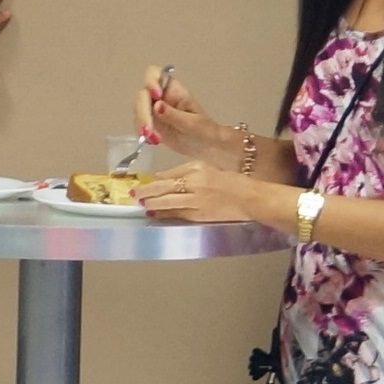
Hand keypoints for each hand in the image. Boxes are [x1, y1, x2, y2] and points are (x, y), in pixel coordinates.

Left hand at [131, 160, 269, 225]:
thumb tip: (160, 177)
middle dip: (146, 192)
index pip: (169, 175)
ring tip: (141, 204)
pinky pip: (178, 214)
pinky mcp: (200, 215)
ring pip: (168, 202)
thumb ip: (183, 171)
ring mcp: (197, 201)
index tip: (140, 184)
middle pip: (164, 188)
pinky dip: (165, 213)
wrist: (249, 198)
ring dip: (152, 203)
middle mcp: (195, 184)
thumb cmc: (229, 182)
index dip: (152, 181)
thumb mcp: (206, 168)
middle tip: (133, 195)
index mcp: (197, 169)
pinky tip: (155, 213)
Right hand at [135, 65, 240, 168]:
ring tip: (156, 140)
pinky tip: (155, 141)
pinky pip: (138, 124)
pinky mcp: (150, 123)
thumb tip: (156, 106)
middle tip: (148, 131)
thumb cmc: (204, 130)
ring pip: (138, 110)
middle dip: (143, 113)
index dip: (150, 81)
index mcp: (173, 89)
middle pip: (142, 95)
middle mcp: (160, 96)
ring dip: (142, 125)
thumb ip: (174, 115)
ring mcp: (153, 109)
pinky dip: (143, 133)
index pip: (154, 74)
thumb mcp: (192, 124)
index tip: (155, 96)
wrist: (205, 146)